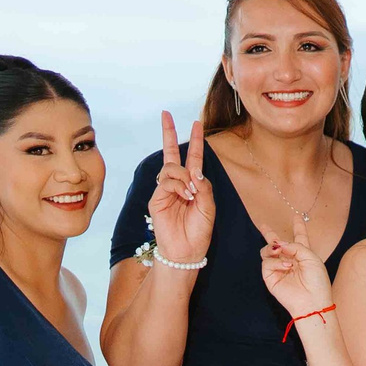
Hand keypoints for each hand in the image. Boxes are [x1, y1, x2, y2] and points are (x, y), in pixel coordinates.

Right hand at [149, 113, 214, 264]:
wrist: (186, 251)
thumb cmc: (199, 231)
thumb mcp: (209, 207)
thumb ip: (204, 187)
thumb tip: (194, 171)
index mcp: (193, 184)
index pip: (193, 158)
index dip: (195, 141)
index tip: (196, 123)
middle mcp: (178, 184)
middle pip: (172, 153)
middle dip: (168, 133)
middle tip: (166, 114)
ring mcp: (166, 190)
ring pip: (172, 167)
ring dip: (184, 176)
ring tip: (191, 193)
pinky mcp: (156, 198)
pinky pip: (167, 181)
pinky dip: (178, 185)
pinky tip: (185, 196)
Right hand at [261, 222, 334, 319]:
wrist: (311, 301)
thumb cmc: (317, 281)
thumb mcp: (311, 257)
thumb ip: (296, 246)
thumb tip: (279, 243)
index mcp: (303, 255)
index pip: (299, 238)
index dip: (298, 227)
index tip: (296, 217)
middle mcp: (290, 260)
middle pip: (278, 244)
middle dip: (270, 234)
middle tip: (263, 225)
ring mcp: (279, 268)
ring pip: (268, 250)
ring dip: (273, 247)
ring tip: (279, 250)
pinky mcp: (270, 277)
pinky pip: (267, 263)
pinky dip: (275, 262)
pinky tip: (286, 267)